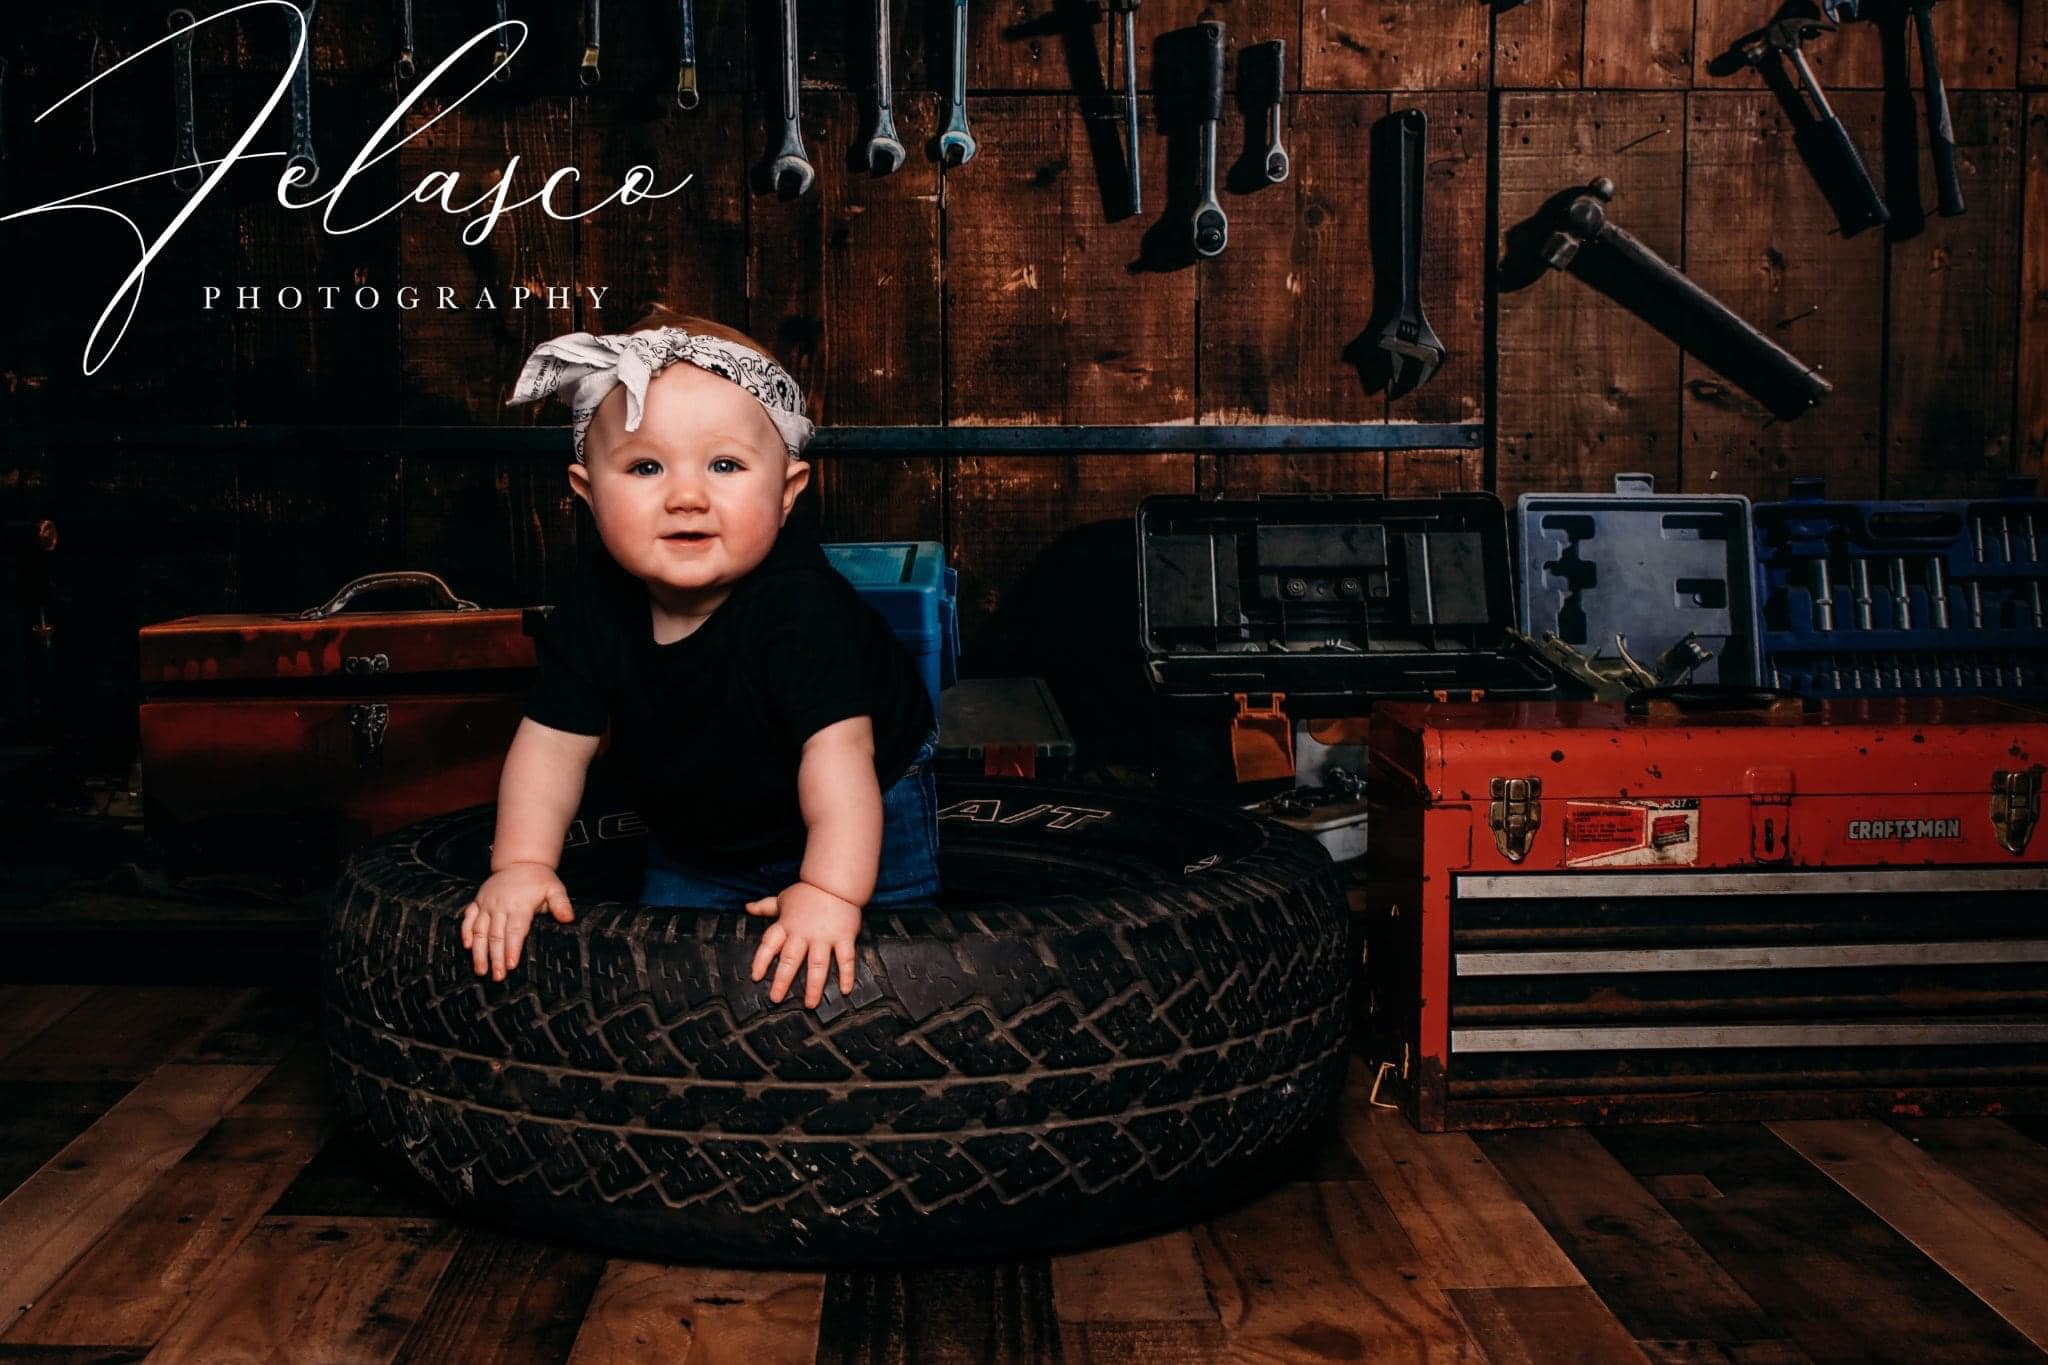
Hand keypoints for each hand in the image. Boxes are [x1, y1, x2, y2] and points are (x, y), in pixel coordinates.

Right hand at [461, 862, 574, 980]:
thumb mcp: (555, 888)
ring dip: (479, 951)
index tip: (511, 966)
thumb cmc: (539, 879)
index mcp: (519, 905)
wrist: (520, 862)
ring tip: (481, 970)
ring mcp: (487, 903)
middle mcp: (500, 905)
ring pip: (479, 930)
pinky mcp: (478, 901)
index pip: (515, 930)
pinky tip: (467, 946)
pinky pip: (468, 917)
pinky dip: (466, 931)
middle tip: (497, 977)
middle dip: (495, 958)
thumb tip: (568, 919)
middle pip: (496, 935)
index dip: (512, 949)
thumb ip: (561, 904)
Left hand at [749, 880, 860, 1008]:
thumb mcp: (783, 898)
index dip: (761, 960)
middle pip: (791, 959)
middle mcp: (803, 933)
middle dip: (782, 980)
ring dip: (814, 985)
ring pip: (818, 964)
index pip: (769, 944)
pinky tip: (845, 990)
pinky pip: (845, 958)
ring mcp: (824, 936)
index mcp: (787, 925)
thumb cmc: (808, 892)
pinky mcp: (844, 937)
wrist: (836, 882)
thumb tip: (747, 908)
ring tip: (810, 1004)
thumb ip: (766, 907)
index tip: (756, 977)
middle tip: (776, 998)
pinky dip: (846, 974)